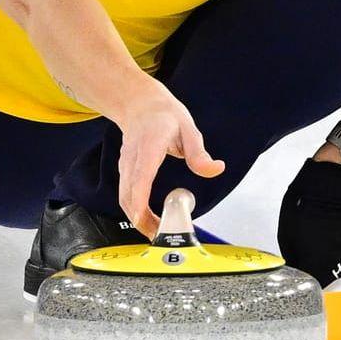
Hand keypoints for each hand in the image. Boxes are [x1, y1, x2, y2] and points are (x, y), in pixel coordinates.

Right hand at [112, 84, 225, 237]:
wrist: (139, 104)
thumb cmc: (163, 115)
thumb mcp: (188, 128)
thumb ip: (199, 153)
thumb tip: (215, 169)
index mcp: (149, 145)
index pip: (141, 175)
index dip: (139, 198)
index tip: (143, 216)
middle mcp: (133, 157)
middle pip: (129, 194)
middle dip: (141, 219)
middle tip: (160, 235)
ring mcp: (126, 165)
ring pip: (124, 198)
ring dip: (138, 219)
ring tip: (158, 232)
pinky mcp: (125, 171)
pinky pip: (126, 195)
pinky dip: (135, 211)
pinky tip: (150, 219)